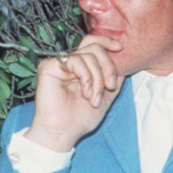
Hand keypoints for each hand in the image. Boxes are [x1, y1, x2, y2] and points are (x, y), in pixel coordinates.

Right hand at [25, 35, 124, 151]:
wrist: (64, 131)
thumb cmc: (81, 118)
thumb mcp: (106, 95)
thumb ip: (114, 76)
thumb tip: (123, 58)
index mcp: (81, 67)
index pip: (92, 43)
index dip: (106, 41)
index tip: (119, 48)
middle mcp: (69, 63)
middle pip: (94, 47)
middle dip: (108, 67)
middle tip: (110, 87)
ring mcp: (59, 64)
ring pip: (88, 55)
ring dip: (97, 79)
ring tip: (93, 98)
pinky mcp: (49, 66)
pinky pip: (74, 60)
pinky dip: (86, 76)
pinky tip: (84, 93)